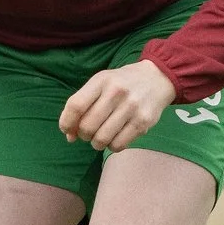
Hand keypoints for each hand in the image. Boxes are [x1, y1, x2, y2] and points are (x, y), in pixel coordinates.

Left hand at [60, 60, 177, 151]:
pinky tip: (114, 138)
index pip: (76, 105)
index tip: (67, 130)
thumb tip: (69, 136)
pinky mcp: (143, 122)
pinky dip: (111, 146)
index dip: (66, 122)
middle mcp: (116, 92)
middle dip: (83, 135)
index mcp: (101, 80)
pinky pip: (118, 145)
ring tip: (100, 136)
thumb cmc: (121, 83)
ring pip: (102, 139)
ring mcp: (131, 108)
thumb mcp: (101, 83)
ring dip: (96, 143)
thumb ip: (82, 105)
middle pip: (87, 126)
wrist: (157, 78)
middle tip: (88, 132)